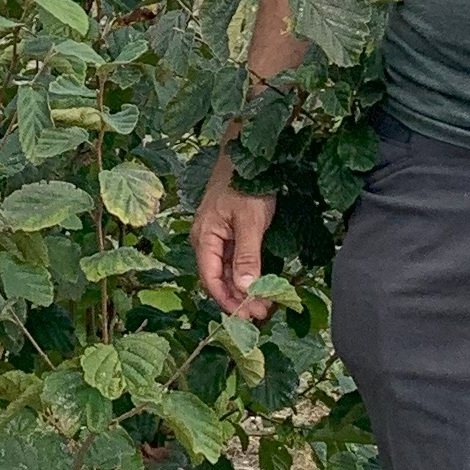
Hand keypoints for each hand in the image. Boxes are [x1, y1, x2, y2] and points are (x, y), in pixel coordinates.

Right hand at [192, 155, 278, 319]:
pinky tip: (261, 283)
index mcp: (205, 237)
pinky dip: (248, 273)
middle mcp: (207, 239)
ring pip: (229, 270)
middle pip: (219, 278)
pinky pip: (236, 259)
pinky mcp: (231, 231)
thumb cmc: (246, 183)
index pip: (211, 279)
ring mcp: (219, 235)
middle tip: (262, 315)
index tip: (247, 317)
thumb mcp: (250, 221)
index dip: (228, 300)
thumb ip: (247, 255)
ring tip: (265, 305)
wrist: (248, 152)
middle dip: (238, 298)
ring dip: (244, 288)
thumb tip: (245, 288)